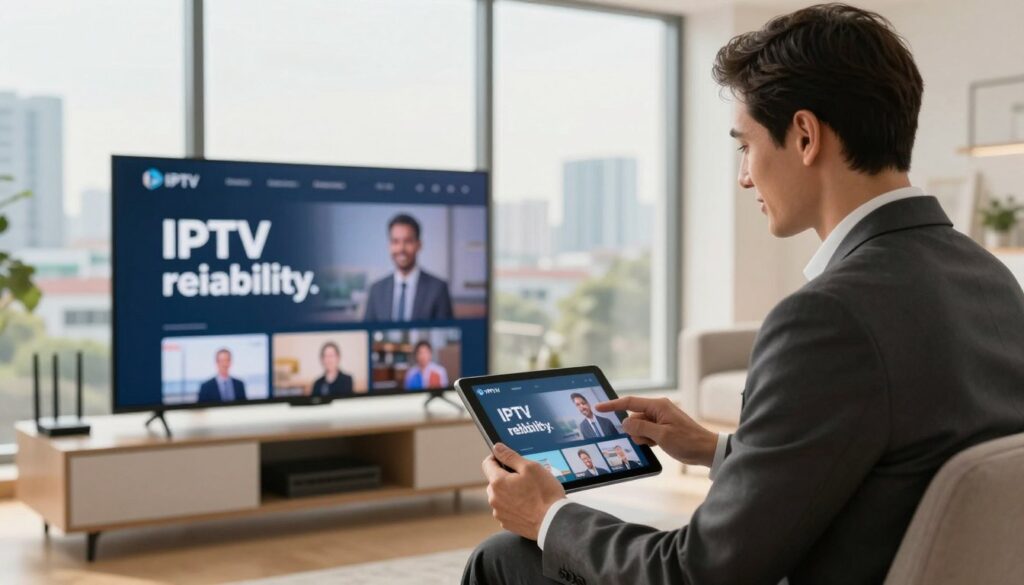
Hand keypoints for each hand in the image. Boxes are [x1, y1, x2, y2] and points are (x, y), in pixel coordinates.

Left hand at [482, 443, 565, 539]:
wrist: (554, 522)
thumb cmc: (545, 494)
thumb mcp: (530, 467)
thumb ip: (510, 456)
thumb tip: (497, 448)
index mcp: (498, 482)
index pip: (488, 463)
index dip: (498, 457)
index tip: (508, 459)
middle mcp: (494, 499)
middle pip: (495, 480)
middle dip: (507, 477)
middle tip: (526, 478)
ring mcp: (500, 512)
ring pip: (501, 495)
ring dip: (510, 492)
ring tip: (529, 493)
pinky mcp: (507, 523)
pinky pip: (507, 509)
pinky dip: (515, 505)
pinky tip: (529, 505)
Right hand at [596, 396, 717, 466]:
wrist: (707, 451)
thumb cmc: (688, 441)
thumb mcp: (662, 436)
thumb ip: (641, 428)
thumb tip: (624, 423)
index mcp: (658, 406)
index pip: (629, 402)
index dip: (613, 405)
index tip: (598, 408)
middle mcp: (658, 409)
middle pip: (634, 418)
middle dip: (635, 431)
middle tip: (648, 440)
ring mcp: (660, 419)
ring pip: (639, 427)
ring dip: (643, 437)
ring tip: (656, 443)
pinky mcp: (662, 428)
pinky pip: (646, 432)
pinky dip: (648, 439)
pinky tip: (657, 445)